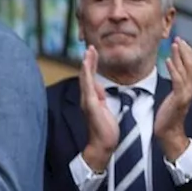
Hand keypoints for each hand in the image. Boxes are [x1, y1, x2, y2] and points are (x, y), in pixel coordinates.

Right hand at [78, 45, 117, 173]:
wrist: (103, 144)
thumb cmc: (106, 130)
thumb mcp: (105, 109)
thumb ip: (101, 97)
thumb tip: (100, 88)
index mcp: (92, 98)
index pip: (90, 78)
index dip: (91, 65)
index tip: (93, 52)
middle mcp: (87, 98)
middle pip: (86, 75)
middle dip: (88, 61)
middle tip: (89, 46)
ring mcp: (87, 101)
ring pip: (86, 78)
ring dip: (87, 64)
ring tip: (88, 51)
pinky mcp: (90, 104)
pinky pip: (88, 86)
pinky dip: (86, 74)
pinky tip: (86, 65)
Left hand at [155, 37, 191, 161]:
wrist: (168, 133)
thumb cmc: (166, 116)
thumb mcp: (171, 96)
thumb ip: (174, 84)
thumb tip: (171, 72)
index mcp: (188, 87)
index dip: (187, 53)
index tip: (180, 42)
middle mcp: (190, 88)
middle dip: (186, 50)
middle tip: (178, 39)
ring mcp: (186, 93)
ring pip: (188, 70)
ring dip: (181, 55)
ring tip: (175, 44)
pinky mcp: (179, 99)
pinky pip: (178, 81)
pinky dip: (174, 69)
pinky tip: (169, 60)